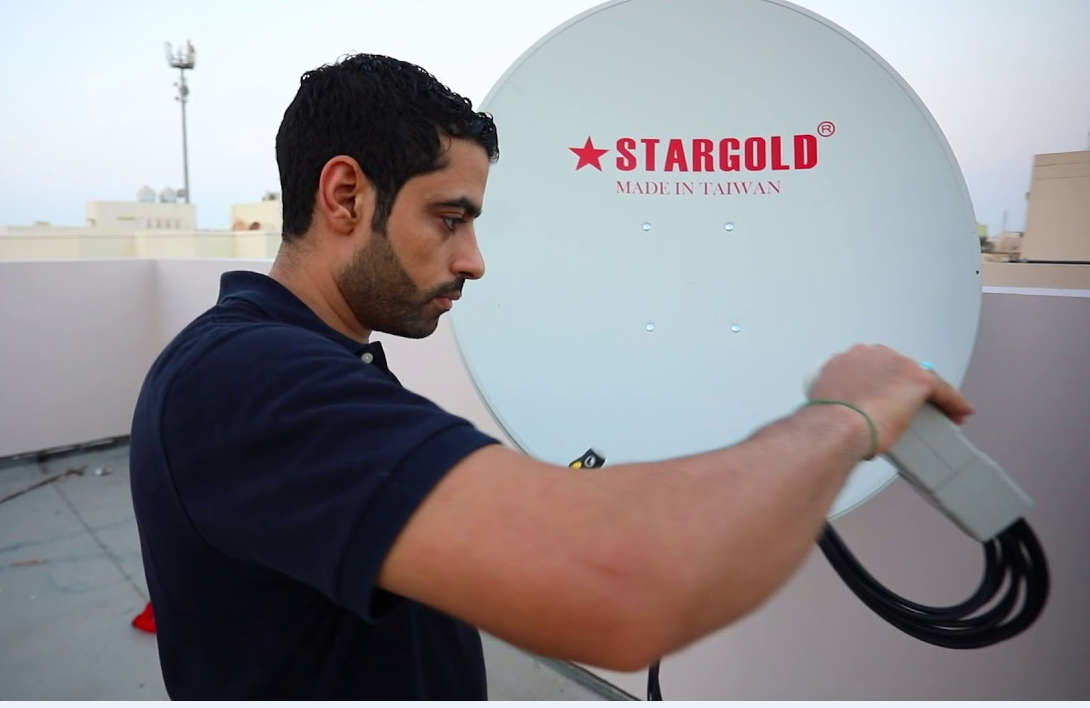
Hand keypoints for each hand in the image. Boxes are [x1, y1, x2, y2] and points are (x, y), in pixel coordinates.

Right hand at [810, 344, 974, 456]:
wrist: (837, 427)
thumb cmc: (829, 423)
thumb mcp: (830, 404)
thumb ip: (842, 401)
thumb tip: (850, 415)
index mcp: (849, 359)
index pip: (874, 366)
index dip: (883, 382)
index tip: (885, 395)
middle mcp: (873, 354)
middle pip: (898, 368)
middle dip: (903, 387)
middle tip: (904, 408)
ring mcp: (897, 364)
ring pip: (920, 378)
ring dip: (927, 394)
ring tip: (932, 412)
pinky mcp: (918, 379)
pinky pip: (943, 390)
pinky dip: (954, 402)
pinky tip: (960, 411)